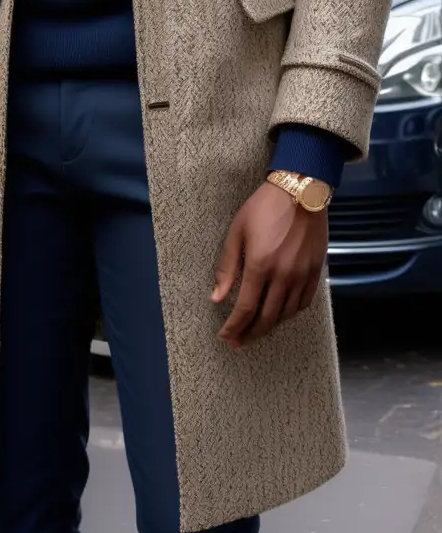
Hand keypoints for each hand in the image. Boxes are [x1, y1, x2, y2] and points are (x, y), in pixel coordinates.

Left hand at [211, 181, 327, 349]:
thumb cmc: (263, 207)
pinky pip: (303, 302)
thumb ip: (227, 267)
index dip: (234, 327)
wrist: (300, 190)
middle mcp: (283, 275)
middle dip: (250, 333)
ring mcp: (302, 275)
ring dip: (269, 327)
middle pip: (266, 318)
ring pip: (286, 314)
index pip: (245, 308)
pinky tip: (280, 314)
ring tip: (256, 330)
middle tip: (239, 342)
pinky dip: (290, 313)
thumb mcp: (237, 232)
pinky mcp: (316, 271)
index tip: (225, 337)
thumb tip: (216, 297)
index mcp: (260, 265)